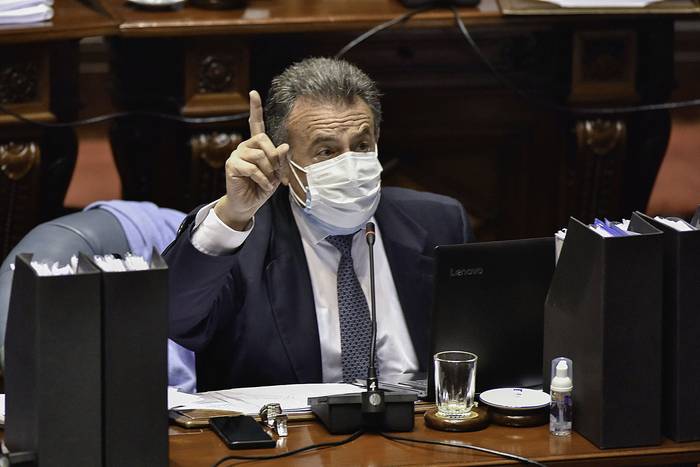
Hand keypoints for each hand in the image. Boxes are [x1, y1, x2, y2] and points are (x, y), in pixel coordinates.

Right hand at [214, 90, 289, 229]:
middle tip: (274, 173)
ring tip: (267, 182)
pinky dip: (262, 180)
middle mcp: (245, 146)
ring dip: (269, 172)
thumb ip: (281, 159)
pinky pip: (253, 169)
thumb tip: (284, 146)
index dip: (255, 108)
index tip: (254, 93)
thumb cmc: (262, 187)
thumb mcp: (277, 173)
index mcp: (256, 145)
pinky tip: (263, 186)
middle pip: (263, 140)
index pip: (256, 124)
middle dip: (274, 158)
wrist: (249, 204)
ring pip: (260, 156)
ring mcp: (236, 155)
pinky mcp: (231, 165)